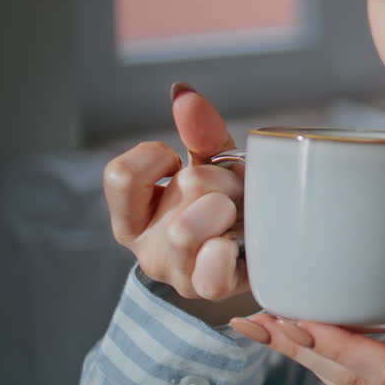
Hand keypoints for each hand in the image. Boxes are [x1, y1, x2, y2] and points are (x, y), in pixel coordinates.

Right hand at [102, 82, 248, 299]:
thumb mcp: (213, 162)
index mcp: (134, 217)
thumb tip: (182, 92)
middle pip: (181, 188)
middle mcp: (148, 251)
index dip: (158, 157)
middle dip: (221, 178)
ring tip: (239, 215)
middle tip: (235, 189)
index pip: (121, 175)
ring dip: (228, 208)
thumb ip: (199, 131)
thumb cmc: (228, 201)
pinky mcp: (211, 292)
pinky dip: (227, 250)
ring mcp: (178, 276)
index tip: (180, 162)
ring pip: (187, 230)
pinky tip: (239, 243)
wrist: (264, 250)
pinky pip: (210, 272)